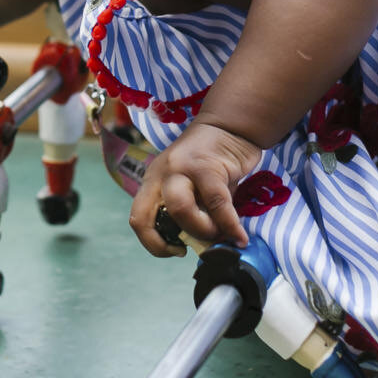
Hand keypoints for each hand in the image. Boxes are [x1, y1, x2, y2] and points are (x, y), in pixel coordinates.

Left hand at [128, 121, 260, 256]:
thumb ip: (194, 213)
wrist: (230, 125)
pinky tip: (239, 237)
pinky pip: (217, 204)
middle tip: (199, 244)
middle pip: (154, 216)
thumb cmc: (213, 163)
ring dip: (203, 230)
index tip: (176, 251)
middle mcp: (162, 173)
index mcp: (153, 181)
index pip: (138, 218)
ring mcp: (182, 167)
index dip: (152, 243)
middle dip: (177, 239)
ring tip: (221, 236)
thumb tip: (202, 247)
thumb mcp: (196, 189)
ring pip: (181, 209)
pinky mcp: (208, 166)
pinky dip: (229, 226)